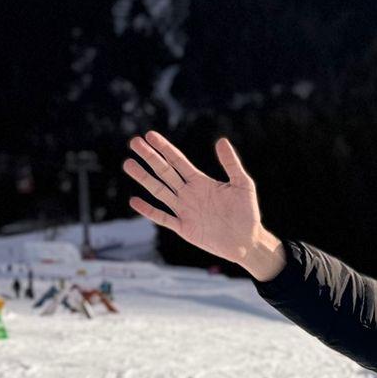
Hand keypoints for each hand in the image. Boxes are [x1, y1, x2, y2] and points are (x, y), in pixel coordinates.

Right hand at [123, 131, 281, 273]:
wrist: (247, 242)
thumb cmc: (247, 213)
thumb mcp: (243, 185)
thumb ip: (231, 164)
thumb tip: (221, 141)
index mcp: (201, 182)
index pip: (178, 161)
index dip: (164, 148)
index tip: (149, 135)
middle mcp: (189, 193)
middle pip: (164, 172)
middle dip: (149, 157)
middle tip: (133, 142)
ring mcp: (184, 210)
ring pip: (159, 191)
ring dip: (144, 178)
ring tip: (128, 164)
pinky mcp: (184, 228)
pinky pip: (163, 218)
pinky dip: (149, 210)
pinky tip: (134, 201)